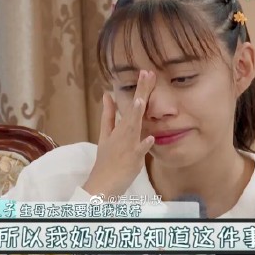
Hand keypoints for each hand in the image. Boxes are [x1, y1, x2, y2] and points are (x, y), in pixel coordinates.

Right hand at [83, 70, 155, 196]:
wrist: (103, 182)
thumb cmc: (106, 159)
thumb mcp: (105, 135)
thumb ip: (108, 115)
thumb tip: (107, 95)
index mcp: (119, 128)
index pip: (130, 105)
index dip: (137, 89)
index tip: (144, 72)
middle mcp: (123, 134)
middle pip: (133, 111)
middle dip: (140, 92)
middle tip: (147, 74)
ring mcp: (128, 146)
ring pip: (133, 128)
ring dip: (136, 114)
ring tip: (141, 100)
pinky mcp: (132, 160)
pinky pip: (139, 152)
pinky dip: (144, 145)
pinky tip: (151, 138)